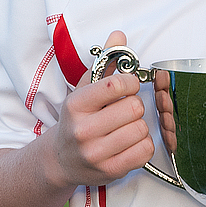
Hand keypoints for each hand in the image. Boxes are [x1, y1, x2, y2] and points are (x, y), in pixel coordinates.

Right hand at [50, 30, 153, 188]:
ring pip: (141, 129)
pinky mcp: (110, 171)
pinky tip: (130, 142)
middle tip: (124, 111)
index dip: (130, 82)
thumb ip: (103, 62)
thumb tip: (119, 35)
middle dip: (135, 106)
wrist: (60, 160)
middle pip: (134, 108)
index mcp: (76, 105)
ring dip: (139, 126)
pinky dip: (143, 144)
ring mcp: (95, 153)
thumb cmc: (77, 120)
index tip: (127, 87)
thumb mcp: (83, 90)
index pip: (116, 85)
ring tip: (125, 127)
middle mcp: (82, 130)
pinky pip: (145, 150)